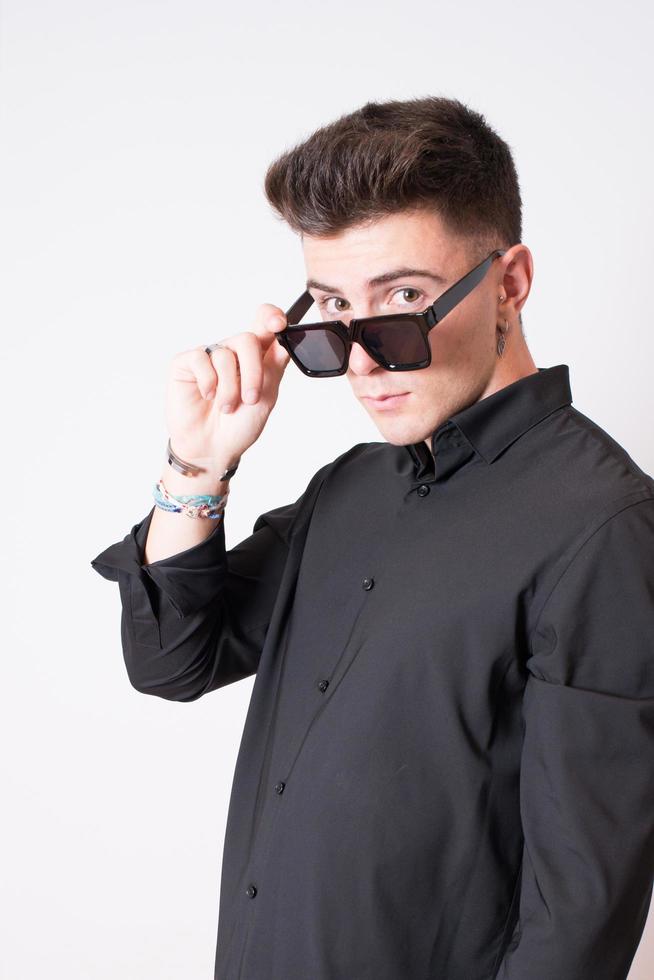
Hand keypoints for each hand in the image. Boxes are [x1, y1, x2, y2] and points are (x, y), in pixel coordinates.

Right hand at [164, 304, 291, 473]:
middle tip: (251, 398)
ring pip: (225, 354)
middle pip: (247, 339)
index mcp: (255, 357)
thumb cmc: (239, 425)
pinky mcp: (186, 364)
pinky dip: (208, 382)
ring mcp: (208, 357)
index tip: (279, 323)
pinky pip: (201, 359)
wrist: (213, 448)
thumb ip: (275, 366)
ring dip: (229, 387)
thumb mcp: (267, 397)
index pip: (263, 323)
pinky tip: (207, 396)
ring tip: (227, 407)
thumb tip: (285, 340)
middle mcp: (232, 353)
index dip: (271, 316)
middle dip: (253, 372)